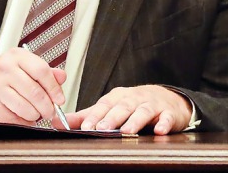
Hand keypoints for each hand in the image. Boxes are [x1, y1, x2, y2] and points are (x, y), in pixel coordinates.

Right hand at [0, 47, 67, 124]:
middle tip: (51, 112)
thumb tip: (61, 77)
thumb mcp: (24, 66)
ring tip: (36, 114)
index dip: (54, 88)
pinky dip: (23, 121)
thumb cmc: (3, 76)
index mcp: (17, 56)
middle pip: (35, 91)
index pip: (42, 71)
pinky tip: (23, 118)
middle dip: (47, 106)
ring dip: (35, 115)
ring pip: (25, 106)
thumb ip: (45, 72)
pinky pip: (13, 118)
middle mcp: (5, 68)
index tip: (60, 99)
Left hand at [73, 85, 192, 134]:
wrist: (168, 100)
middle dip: (112, 117)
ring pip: (143, 111)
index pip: (105, 104)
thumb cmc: (134, 105)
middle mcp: (135, 98)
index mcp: (119, 97)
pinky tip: (159, 130)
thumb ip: (85, 116)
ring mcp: (153, 104)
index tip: (86, 126)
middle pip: (123, 107)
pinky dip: (164, 123)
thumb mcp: (110, 108)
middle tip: (102, 128)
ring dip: (135, 120)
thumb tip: (58, 121)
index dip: (96, 115)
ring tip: (127, 131)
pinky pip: (167, 117)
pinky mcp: (169, 113)